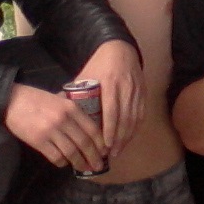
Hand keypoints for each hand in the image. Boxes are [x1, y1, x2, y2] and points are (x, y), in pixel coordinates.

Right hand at [3, 82, 107, 174]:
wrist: (12, 101)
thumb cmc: (36, 99)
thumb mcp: (59, 98)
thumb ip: (72, 110)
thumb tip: (88, 125)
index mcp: (71, 107)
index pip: (92, 129)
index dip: (100, 143)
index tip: (105, 152)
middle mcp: (63, 119)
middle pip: (84, 143)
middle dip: (94, 157)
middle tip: (98, 165)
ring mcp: (51, 131)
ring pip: (72, 152)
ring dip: (80, 163)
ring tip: (85, 168)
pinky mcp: (38, 141)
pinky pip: (56, 157)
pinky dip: (63, 162)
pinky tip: (65, 163)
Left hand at [75, 40, 144, 158]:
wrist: (120, 49)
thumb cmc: (99, 64)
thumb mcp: (85, 75)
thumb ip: (75, 93)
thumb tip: (60, 112)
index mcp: (109, 83)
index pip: (112, 110)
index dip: (109, 129)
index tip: (105, 145)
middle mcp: (125, 88)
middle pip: (124, 118)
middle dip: (118, 139)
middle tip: (110, 154)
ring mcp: (136, 91)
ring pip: (134, 119)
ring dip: (127, 137)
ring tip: (118, 151)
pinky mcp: (143, 93)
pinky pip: (141, 115)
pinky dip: (135, 129)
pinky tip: (128, 139)